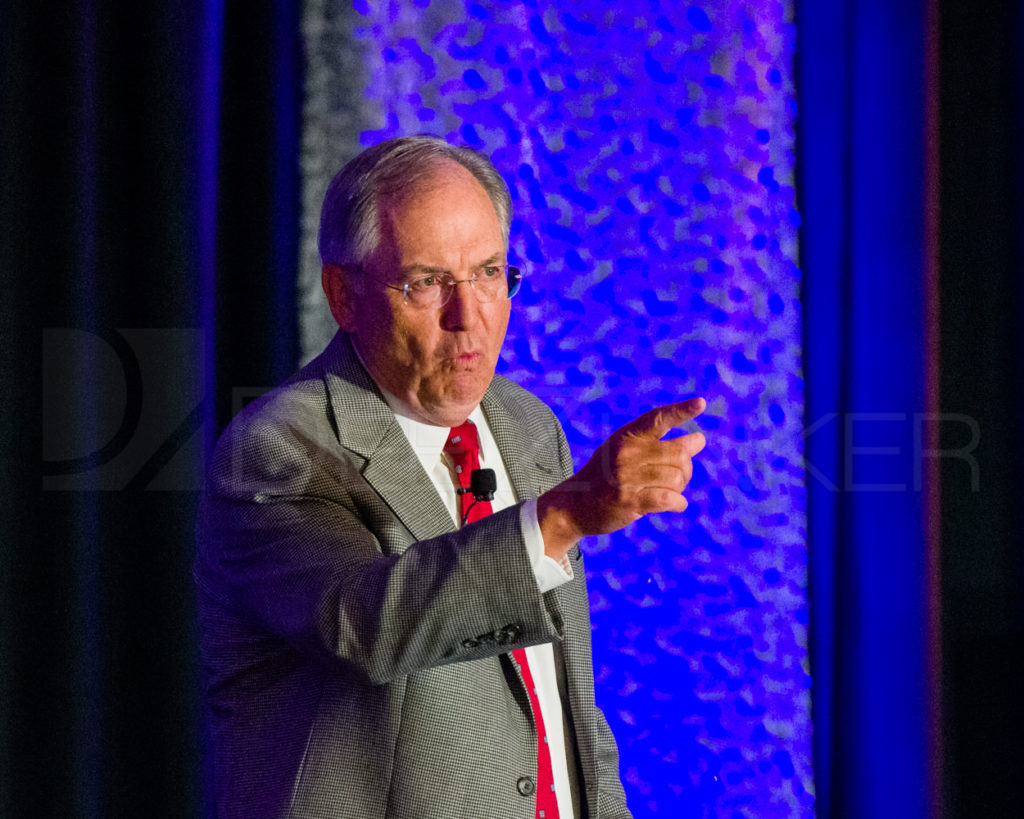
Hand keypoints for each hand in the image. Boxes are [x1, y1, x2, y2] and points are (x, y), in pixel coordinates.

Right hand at [537, 397, 706, 559]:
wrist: (574, 505)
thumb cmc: (606, 477)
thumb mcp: (624, 452)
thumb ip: (658, 445)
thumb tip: (699, 440)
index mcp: (626, 436)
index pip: (657, 419)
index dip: (681, 411)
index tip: (701, 403)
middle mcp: (626, 453)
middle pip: (678, 454)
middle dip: (687, 468)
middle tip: (681, 476)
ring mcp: (626, 476)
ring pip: (676, 478)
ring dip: (680, 488)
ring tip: (671, 492)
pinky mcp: (629, 500)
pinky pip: (669, 499)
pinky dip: (678, 503)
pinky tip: (676, 504)